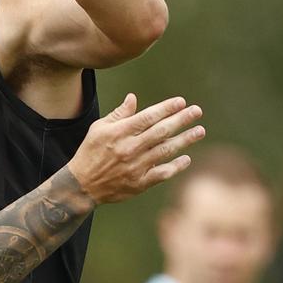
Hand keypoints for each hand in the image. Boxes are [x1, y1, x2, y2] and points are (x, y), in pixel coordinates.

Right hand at [68, 94, 204, 203]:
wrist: (81, 185)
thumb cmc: (90, 152)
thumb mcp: (98, 129)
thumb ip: (118, 115)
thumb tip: (133, 98)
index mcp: (118, 133)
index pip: (147, 117)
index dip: (166, 108)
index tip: (181, 102)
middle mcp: (129, 148)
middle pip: (161, 131)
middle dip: (181, 120)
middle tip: (197, 111)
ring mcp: (135, 166)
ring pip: (165, 150)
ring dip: (185, 140)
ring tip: (200, 131)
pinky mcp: (139, 183)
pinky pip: (163, 173)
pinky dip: (176, 166)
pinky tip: (186, 158)